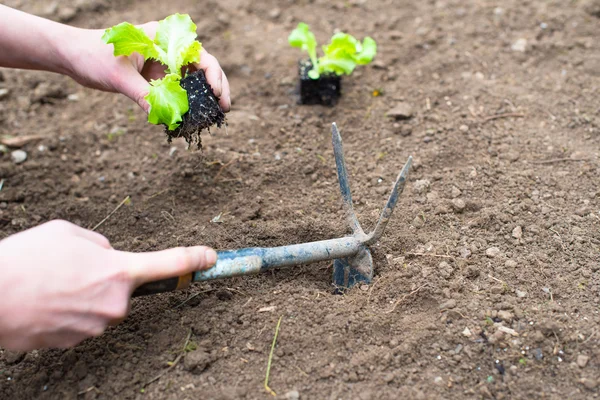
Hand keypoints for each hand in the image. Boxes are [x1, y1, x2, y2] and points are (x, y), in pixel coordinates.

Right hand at [0, 220, 216, 350]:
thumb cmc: (27, 258)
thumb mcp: (69, 233)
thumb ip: (101, 245)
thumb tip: (110, 255)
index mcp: (120, 271)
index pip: (170, 264)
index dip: (194, 260)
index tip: (211, 258)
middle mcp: (115, 304)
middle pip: (122, 289)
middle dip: (105, 278)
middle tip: (71, 270)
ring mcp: (95, 327)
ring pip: (100, 306)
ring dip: (83, 296)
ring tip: (50, 284)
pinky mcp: (75, 343)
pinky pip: (81, 322)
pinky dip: (68, 312)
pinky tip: (45, 302)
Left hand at [62, 22, 230, 111]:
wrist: (71, 57)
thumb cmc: (92, 55)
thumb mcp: (118, 76)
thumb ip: (142, 95)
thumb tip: (164, 118)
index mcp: (162, 37)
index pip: (198, 53)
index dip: (213, 73)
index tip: (216, 93)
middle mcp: (168, 49)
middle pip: (203, 67)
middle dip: (217, 87)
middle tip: (225, 109)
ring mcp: (163, 63)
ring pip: (193, 80)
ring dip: (204, 98)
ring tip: (213, 116)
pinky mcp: (156, 77)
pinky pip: (177, 90)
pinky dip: (185, 103)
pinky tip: (190, 118)